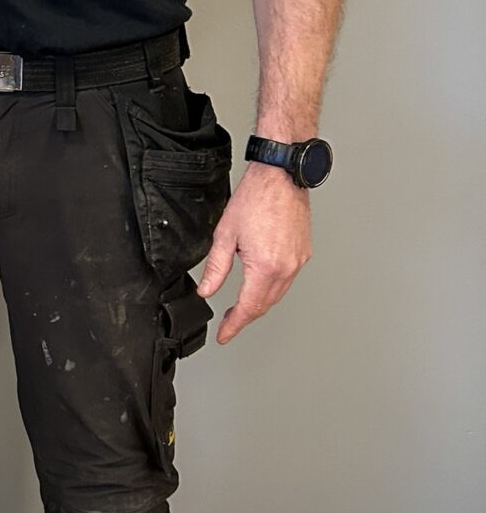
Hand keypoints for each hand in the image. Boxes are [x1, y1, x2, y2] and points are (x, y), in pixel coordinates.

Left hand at [197, 162, 311, 343]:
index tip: (224, 335)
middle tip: (228, 323)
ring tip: (241, 308)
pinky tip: (261, 286)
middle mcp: (287, 268)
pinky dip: (272, 289)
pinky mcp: (304, 253)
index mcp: (266, 266)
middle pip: (265, 305)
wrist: (281, 177)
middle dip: (245, 317)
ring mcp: (298, 261)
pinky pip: (287, 280)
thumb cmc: (256, 198)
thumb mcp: (225, 234)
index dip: (234, 325)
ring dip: (259, 304)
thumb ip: (216, 267)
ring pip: (278, 295)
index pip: (248, 308)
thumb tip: (207, 290)